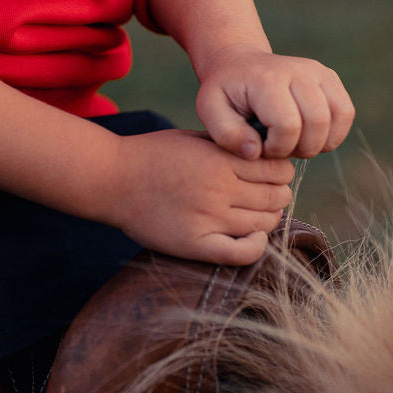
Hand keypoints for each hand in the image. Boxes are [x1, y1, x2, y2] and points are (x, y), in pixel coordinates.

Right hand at [104, 127, 295, 265]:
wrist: (112, 179)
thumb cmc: (152, 155)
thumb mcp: (194, 138)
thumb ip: (229, 146)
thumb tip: (265, 154)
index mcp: (221, 160)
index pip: (277, 169)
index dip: (281, 171)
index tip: (272, 174)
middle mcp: (219, 189)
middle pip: (276, 197)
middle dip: (278, 194)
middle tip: (266, 194)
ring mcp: (208, 219)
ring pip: (264, 224)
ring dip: (268, 219)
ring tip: (255, 214)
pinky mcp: (195, 244)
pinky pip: (242, 253)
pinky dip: (256, 246)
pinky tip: (250, 237)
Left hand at [194, 45, 354, 159]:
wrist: (239, 64)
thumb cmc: (225, 92)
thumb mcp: (210, 111)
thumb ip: (226, 134)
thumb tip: (255, 152)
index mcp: (267, 79)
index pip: (288, 125)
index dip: (277, 148)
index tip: (260, 147)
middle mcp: (298, 70)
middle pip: (317, 122)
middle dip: (300, 148)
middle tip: (279, 147)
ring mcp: (318, 71)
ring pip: (338, 117)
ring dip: (319, 142)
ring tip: (294, 142)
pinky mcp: (330, 77)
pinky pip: (346, 112)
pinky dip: (333, 133)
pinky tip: (309, 136)